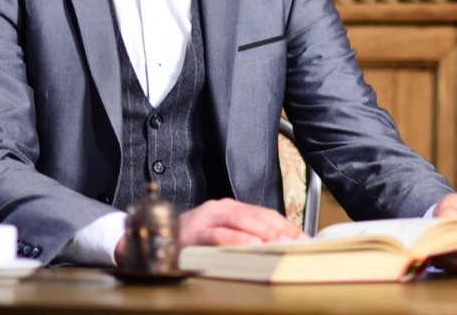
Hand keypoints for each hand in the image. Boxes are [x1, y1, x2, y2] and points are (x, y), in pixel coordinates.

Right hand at [114, 198, 306, 266]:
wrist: (152, 240)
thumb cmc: (191, 242)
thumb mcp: (221, 236)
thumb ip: (245, 238)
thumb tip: (277, 248)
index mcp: (230, 208)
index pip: (265, 214)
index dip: (286, 226)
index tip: (304, 240)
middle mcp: (220, 208)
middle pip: (258, 215)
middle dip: (280, 229)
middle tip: (297, 243)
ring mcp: (206, 218)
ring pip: (241, 221)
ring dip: (263, 232)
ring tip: (280, 243)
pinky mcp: (194, 233)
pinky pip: (219, 234)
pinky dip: (237, 240)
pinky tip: (251, 246)